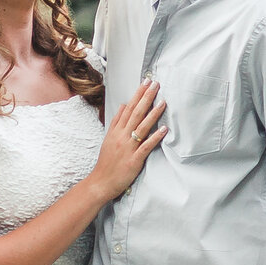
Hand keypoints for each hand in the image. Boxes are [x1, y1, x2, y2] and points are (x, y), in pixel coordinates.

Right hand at [88, 80, 167, 198]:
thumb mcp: (108, 139)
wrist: (101, 182)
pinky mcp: (134, 159)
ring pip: (141, 127)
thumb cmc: (106, 162)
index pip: (128, 108)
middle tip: (155, 84)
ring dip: (153, 114)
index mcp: (116, 131)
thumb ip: (116, 122)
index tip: (146, 82)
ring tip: (163, 102)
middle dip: (146, 97)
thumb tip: (122, 106)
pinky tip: (164, 129)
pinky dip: (155, 137)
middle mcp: (121, 136)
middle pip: (135, 113)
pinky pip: (146, 146)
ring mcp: (128, 147)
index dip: (137, 94)